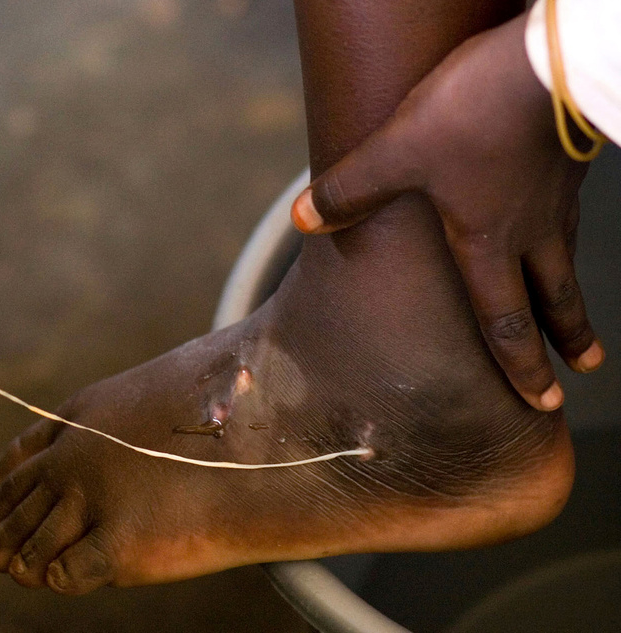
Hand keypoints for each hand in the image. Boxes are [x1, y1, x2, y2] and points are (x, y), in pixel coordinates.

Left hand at [290, 13, 601, 411]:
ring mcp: (555, 198)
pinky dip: (564, 236)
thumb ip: (350, 189)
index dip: (522, 365)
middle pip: (554, 298)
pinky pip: (567, 214)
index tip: (542, 400)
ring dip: (573, 294)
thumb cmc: (472, 113)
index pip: (507, 319)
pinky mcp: (568, 161)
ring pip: (568, 259)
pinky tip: (557, 222)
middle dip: (566, 339)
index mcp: (488, 243)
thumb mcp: (396, 152)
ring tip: (579, 315)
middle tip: (580, 370)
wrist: (545, 61)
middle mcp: (531, 230)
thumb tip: (305, 217)